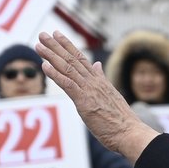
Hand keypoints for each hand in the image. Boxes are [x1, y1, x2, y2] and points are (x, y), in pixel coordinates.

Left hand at [35, 31, 159, 161]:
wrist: (129, 132)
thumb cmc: (121, 120)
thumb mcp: (111, 95)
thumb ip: (102, 80)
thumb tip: (97, 66)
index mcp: (100, 81)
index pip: (82, 59)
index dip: (68, 46)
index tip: (57, 35)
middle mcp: (93, 82)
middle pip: (72, 59)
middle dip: (56, 46)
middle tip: (43, 34)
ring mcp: (89, 91)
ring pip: (68, 69)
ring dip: (51, 56)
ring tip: (39, 45)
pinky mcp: (85, 102)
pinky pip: (68, 85)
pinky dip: (55, 75)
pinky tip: (44, 66)